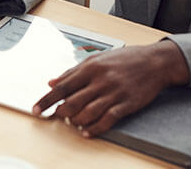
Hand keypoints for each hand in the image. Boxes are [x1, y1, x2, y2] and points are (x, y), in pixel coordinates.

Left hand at [33, 40, 189, 136]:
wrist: (154, 62)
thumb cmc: (124, 59)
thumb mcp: (96, 59)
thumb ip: (72, 71)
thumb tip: (51, 82)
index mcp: (90, 68)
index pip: (62, 87)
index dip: (46, 100)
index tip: (36, 109)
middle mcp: (100, 80)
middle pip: (72, 101)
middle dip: (60, 113)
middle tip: (56, 117)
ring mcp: (114, 93)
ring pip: (87, 112)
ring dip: (76, 121)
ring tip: (72, 123)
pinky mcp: (127, 104)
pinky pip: (107, 119)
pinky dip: (95, 128)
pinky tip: (87, 131)